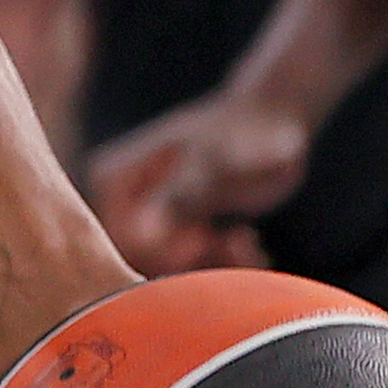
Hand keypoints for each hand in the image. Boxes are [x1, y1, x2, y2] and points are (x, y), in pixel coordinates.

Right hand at [88, 87, 309, 274]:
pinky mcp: (182, 225)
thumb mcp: (210, 166)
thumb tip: (139, 235)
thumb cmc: (240, 135)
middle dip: (190, 263)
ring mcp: (155, 213)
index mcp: (113, 179)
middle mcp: (126, 199)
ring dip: (212, 266)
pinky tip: (247, 243)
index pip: (119, 240)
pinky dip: (223, 262)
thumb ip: (176, 199)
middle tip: (228, 244)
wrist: (274, 119)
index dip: (157, 253)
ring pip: (171, 267)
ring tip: (245, 244)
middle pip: (143, 260)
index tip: (200, 238)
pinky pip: (193, 264)